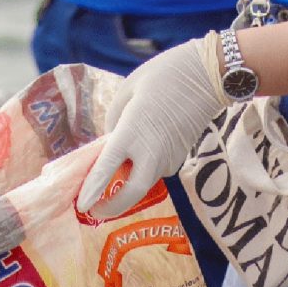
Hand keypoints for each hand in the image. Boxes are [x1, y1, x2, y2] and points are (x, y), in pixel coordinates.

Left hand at [76, 35, 228, 218]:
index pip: (107, 168)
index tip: (82, 206)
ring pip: (143, 183)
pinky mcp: (179, 158)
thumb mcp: (128, 91)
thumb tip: (113, 141)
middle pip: (131, 193)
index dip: (92, 189)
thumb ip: (115, 120)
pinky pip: (154, 170)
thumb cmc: (162, 75)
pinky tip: (134, 157)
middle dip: (112, 207)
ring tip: (109, 180)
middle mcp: (151, 152)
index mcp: (132, 132)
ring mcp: (168, 158)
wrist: (205, 76)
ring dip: (126, 187)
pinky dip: (141, 170)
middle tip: (95, 211)